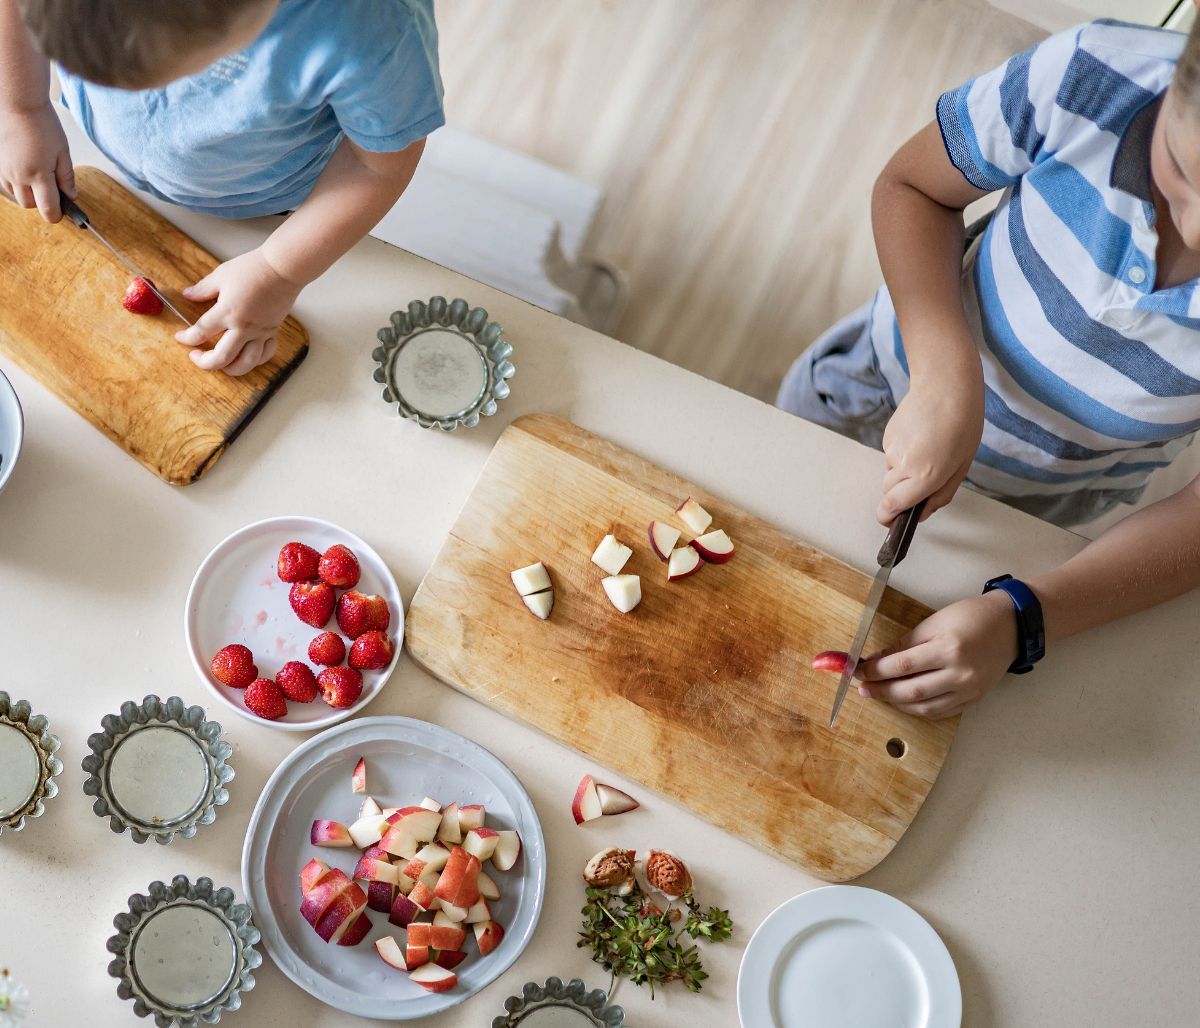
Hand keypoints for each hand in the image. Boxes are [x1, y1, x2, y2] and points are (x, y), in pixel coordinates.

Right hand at [0, 101, 74, 221]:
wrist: (18, 104)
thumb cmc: (42, 124)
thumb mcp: (63, 152)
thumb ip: (67, 178)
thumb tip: (71, 196)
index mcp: (38, 175)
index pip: (48, 210)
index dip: (58, 214)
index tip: (64, 209)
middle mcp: (18, 176)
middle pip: (30, 206)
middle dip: (42, 203)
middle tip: (53, 189)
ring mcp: (5, 170)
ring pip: (16, 196)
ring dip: (28, 194)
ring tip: (39, 177)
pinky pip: (6, 184)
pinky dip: (17, 184)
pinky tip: (26, 172)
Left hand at [176, 248, 301, 375]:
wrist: (282, 269)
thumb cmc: (254, 269)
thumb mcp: (221, 275)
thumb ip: (203, 289)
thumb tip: (188, 295)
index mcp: (227, 312)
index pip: (201, 331)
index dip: (187, 338)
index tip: (181, 337)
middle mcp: (243, 327)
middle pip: (222, 357)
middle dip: (204, 362)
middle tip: (196, 357)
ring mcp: (260, 332)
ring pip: (246, 363)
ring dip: (231, 369)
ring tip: (222, 365)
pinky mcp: (272, 331)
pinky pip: (265, 353)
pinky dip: (256, 360)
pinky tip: (247, 357)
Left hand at [854, 592, 1017, 718]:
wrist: (1012, 625)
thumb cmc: (971, 616)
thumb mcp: (934, 622)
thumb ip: (905, 644)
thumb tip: (877, 659)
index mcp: (948, 649)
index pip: (901, 665)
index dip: (875, 670)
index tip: (858, 671)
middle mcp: (960, 673)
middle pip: (910, 691)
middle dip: (882, 691)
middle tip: (864, 688)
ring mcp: (969, 690)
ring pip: (924, 707)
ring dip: (897, 704)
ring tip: (881, 695)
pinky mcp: (974, 699)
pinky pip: (940, 712)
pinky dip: (919, 710)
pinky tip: (904, 703)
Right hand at [877, 368, 982, 524]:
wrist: (945, 385)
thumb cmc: (962, 423)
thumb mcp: (961, 465)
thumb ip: (941, 494)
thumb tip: (923, 512)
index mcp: (925, 476)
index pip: (891, 505)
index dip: (888, 517)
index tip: (890, 521)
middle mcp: (903, 465)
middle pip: (888, 492)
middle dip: (900, 494)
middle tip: (922, 480)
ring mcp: (891, 449)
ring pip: (890, 473)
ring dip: (903, 471)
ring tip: (927, 450)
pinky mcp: (887, 436)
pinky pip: (890, 455)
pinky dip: (902, 454)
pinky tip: (919, 438)